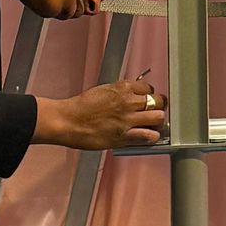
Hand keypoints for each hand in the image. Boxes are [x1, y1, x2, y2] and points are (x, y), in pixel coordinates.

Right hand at [34, 77, 166, 149]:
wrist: (67, 121)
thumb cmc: (80, 107)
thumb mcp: (103, 90)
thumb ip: (119, 93)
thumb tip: (131, 95)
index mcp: (122, 88)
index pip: (148, 88)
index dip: (150, 95)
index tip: (148, 100)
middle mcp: (128, 101)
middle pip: (158, 102)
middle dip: (158, 107)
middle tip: (155, 112)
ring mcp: (128, 119)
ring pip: (158, 117)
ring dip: (157, 121)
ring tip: (153, 125)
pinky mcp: (124, 135)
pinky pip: (149, 135)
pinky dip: (152, 137)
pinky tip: (148, 137)